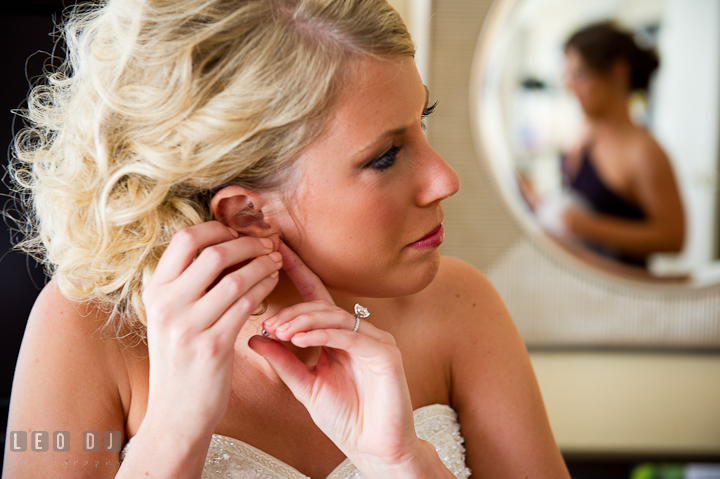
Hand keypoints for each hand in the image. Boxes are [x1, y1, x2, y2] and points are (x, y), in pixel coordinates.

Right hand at [141, 221, 281, 436]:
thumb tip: (222, 245)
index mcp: (154, 292)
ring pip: (235, 278)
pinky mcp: (212, 347)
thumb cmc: (180, 361)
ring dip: (262, 264)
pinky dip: (265, 287)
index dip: (216, 228)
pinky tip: (273, 282)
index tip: (239, 231)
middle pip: (213, 253)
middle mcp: (166, 305)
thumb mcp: (170, 318)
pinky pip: (246, 305)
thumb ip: (187, 284)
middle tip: (267, 242)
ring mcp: (187, 327)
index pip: (184, 239)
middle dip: (248, 243)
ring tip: (276, 259)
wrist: (176, 414)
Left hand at [248, 242, 422, 475]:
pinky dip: (322, 335)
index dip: (297, 273)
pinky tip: (299, 339)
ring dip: (303, 321)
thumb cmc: (346, 419)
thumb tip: (255, 337)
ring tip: (278, 330)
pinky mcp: (386, 353)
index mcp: (340, 337)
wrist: (376, 450)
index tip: (274, 254)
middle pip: (322, 305)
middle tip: (268, 321)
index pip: (316, 297)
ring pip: (334, 316)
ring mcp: (375, 340)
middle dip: (292, 310)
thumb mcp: (306, 386)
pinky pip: (349, 335)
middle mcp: (359, 332)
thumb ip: (284, 361)